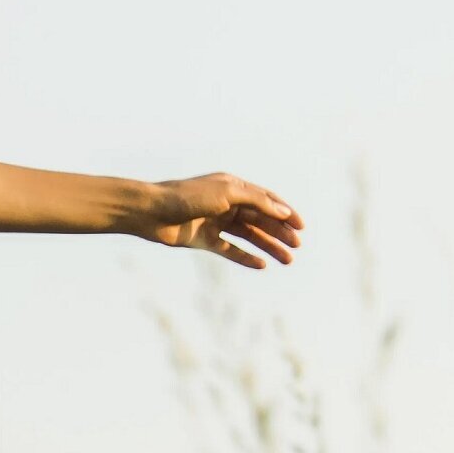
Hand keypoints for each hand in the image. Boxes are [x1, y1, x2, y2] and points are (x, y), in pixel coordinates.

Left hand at [147, 173, 302, 268]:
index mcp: (233, 187)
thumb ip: (257, 201)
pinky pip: (230, 249)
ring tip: (287, 260)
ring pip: (248, 236)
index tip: (302, 227)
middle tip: (296, 248)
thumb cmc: (187, 196)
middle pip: (260, 219)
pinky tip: (261, 265)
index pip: (266, 199)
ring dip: (268, 247)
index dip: (285, 212)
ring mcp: (215, 222)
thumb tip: (283, 210)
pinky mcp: (204, 240)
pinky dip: (245, 257)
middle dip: (280, 233)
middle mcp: (226, 203)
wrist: (151, 211)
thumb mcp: (227, 193)